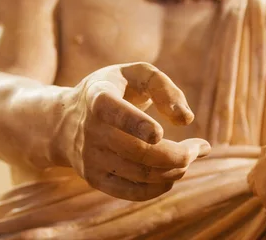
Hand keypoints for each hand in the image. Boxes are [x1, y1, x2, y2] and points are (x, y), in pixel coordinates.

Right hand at [59, 62, 210, 200]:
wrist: (64, 122)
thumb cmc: (113, 91)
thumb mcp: (134, 74)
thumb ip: (163, 87)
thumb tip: (186, 119)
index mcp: (98, 97)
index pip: (113, 112)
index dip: (136, 124)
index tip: (158, 133)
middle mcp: (90, 130)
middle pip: (139, 152)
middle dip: (179, 154)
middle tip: (201, 147)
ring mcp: (90, 158)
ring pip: (141, 174)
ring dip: (176, 169)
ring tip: (191, 156)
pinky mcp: (94, 179)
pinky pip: (132, 192)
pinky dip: (160, 186)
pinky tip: (173, 174)